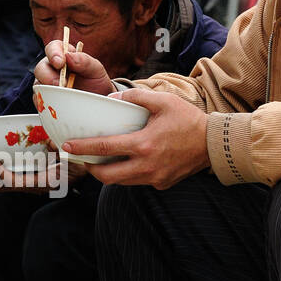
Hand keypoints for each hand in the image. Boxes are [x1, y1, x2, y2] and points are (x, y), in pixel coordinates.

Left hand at [0, 150, 87, 194]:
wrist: (93, 168)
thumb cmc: (84, 159)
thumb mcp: (74, 153)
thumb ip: (60, 146)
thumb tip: (49, 140)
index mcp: (43, 181)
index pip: (13, 182)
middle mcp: (33, 186)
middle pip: (0, 185)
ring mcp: (29, 183)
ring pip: (0, 183)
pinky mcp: (28, 178)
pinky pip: (6, 177)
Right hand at [33, 38, 111, 95]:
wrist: (97, 101)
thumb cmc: (95, 82)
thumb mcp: (95, 69)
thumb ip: (84, 61)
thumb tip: (69, 56)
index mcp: (63, 56)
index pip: (53, 48)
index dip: (54, 53)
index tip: (60, 62)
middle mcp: (51, 68)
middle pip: (41, 68)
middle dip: (48, 76)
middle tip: (61, 84)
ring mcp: (46, 84)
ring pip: (38, 85)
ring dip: (49, 91)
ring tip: (64, 96)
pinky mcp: (45, 99)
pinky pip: (39, 100)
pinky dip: (48, 102)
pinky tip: (58, 104)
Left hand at [63, 89, 209, 188]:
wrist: (214, 143)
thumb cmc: (188, 119)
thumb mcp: (163, 101)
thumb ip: (136, 97)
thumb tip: (112, 98)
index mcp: (144, 144)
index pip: (104, 149)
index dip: (82, 148)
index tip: (66, 146)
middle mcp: (146, 166)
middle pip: (106, 176)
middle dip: (90, 169)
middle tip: (83, 158)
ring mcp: (154, 178)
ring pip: (121, 182)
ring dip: (108, 173)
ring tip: (102, 160)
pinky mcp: (161, 184)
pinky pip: (137, 182)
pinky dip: (128, 174)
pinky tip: (129, 162)